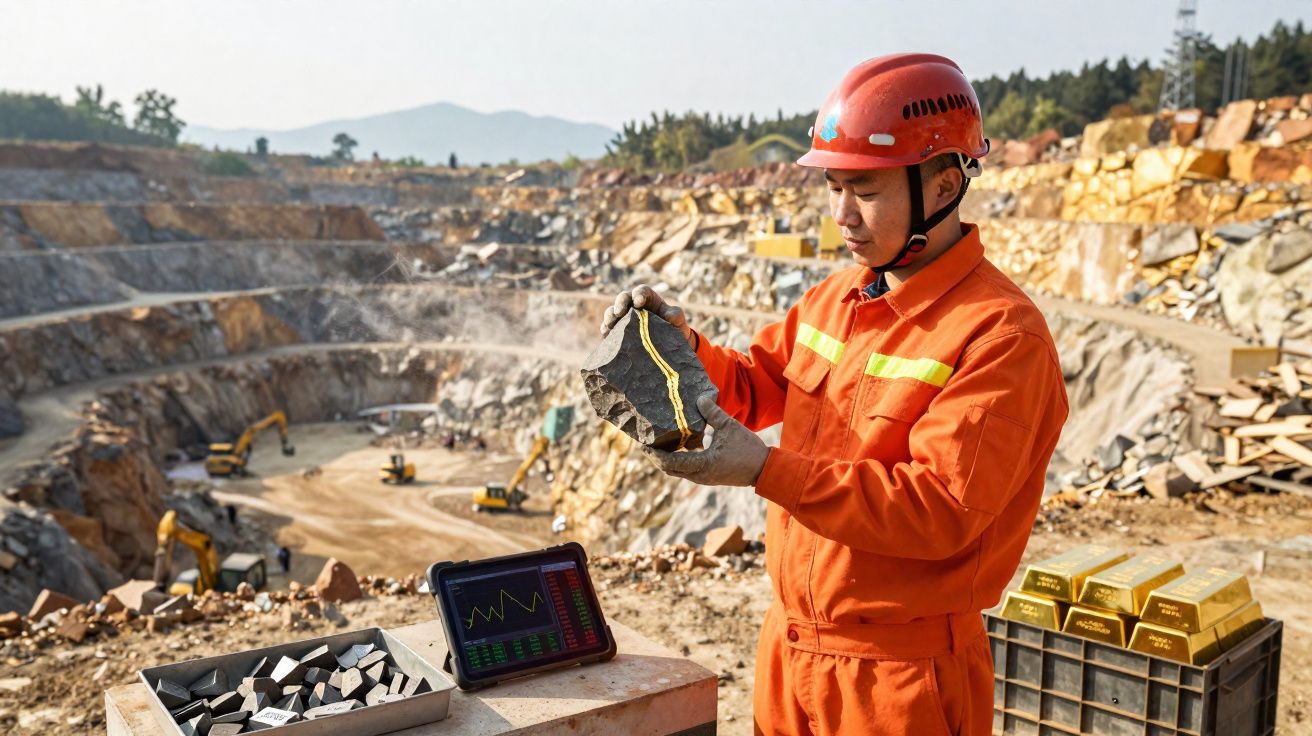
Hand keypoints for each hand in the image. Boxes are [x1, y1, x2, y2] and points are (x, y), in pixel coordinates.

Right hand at [600, 284, 694, 347]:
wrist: (669, 348)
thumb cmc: (674, 329)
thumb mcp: (678, 320)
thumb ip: (676, 315)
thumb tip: (670, 316)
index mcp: (648, 299)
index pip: (642, 291)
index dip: (639, 294)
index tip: (638, 303)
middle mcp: (634, 306)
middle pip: (623, 298)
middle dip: (620, 303)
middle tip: (620, 312)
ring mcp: (624, 318)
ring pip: (612, 312)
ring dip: (610, 316)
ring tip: (610, 323)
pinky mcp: (617, 332)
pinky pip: (608, 328)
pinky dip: (606, 329)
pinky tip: (606, 334)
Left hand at [643, 394, 769, 486]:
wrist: (764, 469)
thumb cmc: (748, 449)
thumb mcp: (730, 427)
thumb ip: (713, 413)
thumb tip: (699, 398)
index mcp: (703, 465)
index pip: (670, 462)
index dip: (655, 454)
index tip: (643, 445)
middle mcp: (699, 475)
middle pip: (668, 469)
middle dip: (655, 457)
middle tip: (644, 443)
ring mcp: (703, 478)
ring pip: (676, 471)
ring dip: (665, 460)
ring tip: (655, 445)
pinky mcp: (707, 476)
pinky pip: (685, 470)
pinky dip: (676, 461)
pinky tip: (675, 447)